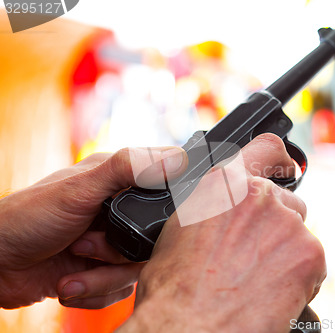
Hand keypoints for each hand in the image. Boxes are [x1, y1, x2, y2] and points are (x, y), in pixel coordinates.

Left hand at [0, 146, 187, 308]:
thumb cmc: (27, 218)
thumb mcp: (79, 188)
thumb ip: (128, 168)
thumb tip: (177, 158)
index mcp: (120, 182)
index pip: (164, 195)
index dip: (159, 216)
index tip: (133, 227)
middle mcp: (119, 213)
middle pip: (152, 242)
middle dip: (115, 254)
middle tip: (84, 246)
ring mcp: (111, 244)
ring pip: (136, 271)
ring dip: (100, 277)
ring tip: (70, 268)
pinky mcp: (101, 271)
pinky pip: (119, 291)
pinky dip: (93, 292)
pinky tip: (67, 283)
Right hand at [119, 134, 325, 332]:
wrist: (189, 328)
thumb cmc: (175, 288)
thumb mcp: (180, 228)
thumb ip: (212, 206)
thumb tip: (222, 210)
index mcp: (225, 183)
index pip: (265, 147)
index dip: (278, 158)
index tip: (285, 166)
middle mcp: (260, 195)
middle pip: (285, 201)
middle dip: (275, 223)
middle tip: (255, 253)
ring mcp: (287, 223)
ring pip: (298, 231)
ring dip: (286, 250)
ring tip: (258, 278)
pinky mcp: (310, 254)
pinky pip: (312, 260)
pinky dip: (301, 276)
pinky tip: (274, 292)